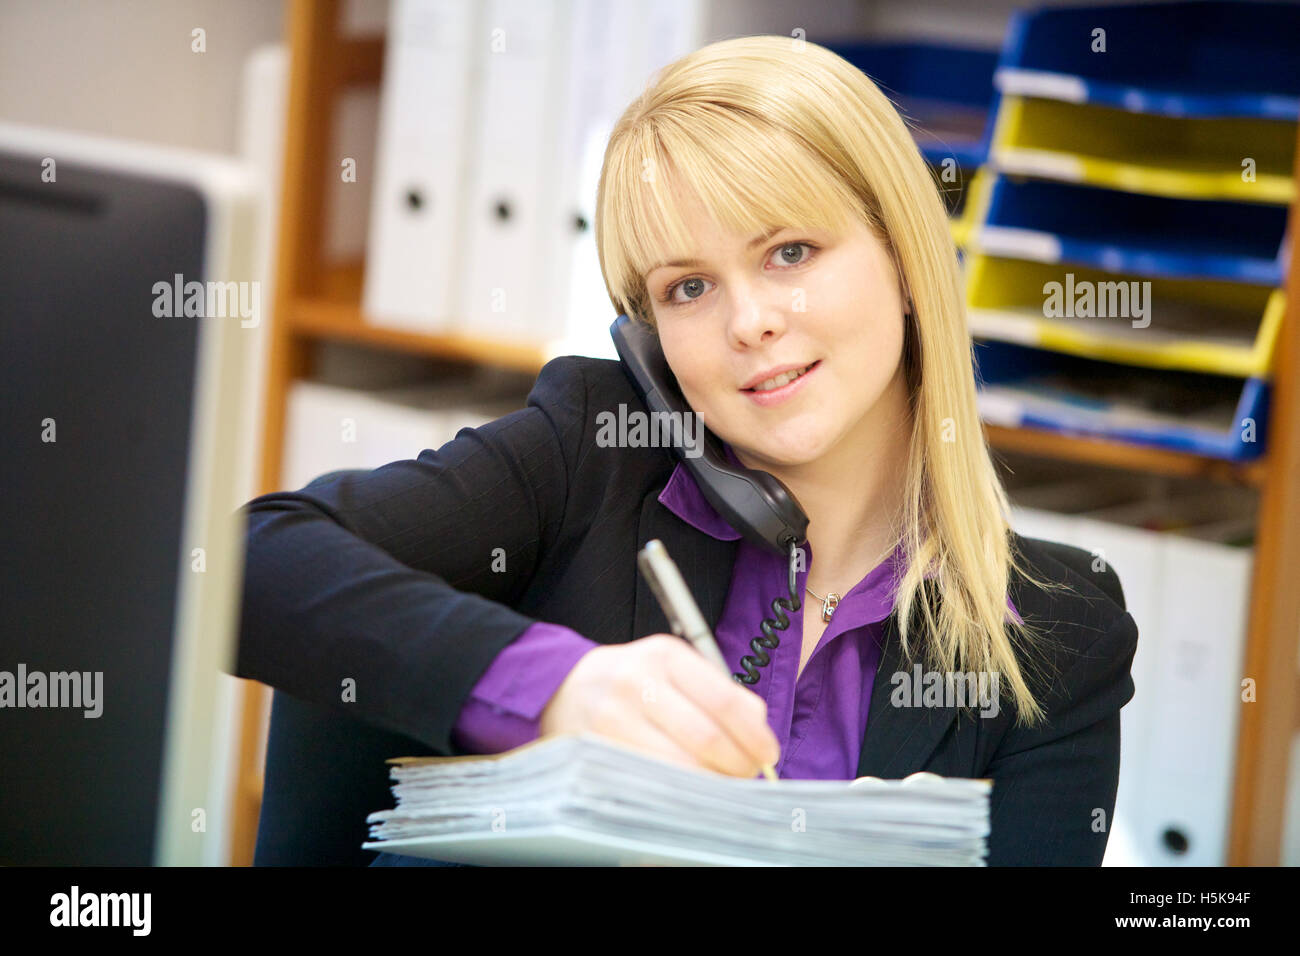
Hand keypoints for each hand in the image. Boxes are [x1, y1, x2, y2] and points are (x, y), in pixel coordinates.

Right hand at [538, 634, 779, 777]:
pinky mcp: (597, 750)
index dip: (754, 734)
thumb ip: (716, 690)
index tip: (768, 753)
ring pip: (680, 765)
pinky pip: (652, 780)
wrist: (563, 687)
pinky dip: (680, 793)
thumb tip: (758, 728)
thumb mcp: (672, 668)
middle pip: (706, 737)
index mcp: (665, 655)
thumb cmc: (631, 681)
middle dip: (738, 765)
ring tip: (723, 786)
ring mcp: (613, 718)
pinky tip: (691, 792)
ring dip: (713, 784)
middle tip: (748, 776)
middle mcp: (638, 682)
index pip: (724, 699)